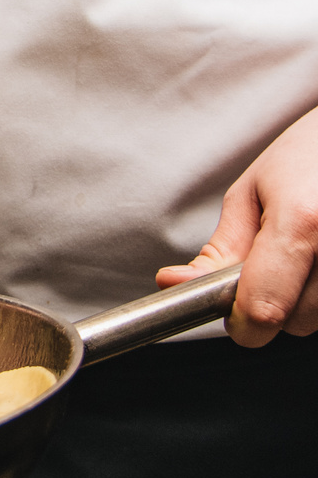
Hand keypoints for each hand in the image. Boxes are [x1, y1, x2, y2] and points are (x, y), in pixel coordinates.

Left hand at [156, 104, 317, 346]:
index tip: (235, 316)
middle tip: (275, 265)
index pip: (262, 311)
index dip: (241, 324)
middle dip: (274, 306)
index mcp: (303, 221)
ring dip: (304, 301)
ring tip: (305, 254)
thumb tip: (173, 285)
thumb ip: (218, 251)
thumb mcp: (252, 194)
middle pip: (296, 322)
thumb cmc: (309, 153)